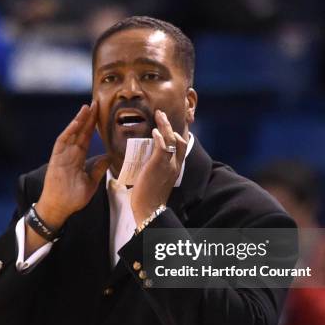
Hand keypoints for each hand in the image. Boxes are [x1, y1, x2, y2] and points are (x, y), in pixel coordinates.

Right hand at [36, 101, 109, 229]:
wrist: (60, 208)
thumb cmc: (73, 198)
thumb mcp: (92, 182)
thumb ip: (98, 169)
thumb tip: (108, 157)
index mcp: (77, 158)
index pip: (86, 138)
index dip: (92, 126)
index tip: (99, 113)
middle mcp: (69, 154)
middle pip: (80, 132)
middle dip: (87, 118)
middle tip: (95, 103)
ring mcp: (62, 155)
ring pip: (71, 133)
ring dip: (79, 120)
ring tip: (87, 107)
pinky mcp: (56, 159)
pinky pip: (62, 141)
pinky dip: (69, 131)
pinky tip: (77, 122)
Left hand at [130, 110, 187, 224]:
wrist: (150, 209)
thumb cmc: (149, 198)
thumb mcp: (155, 181)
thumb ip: (153, 170)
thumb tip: (143, 164)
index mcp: (175, 169)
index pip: (182, 148)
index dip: (177, 135)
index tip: (169, 128)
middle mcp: (175, 165)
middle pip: (180, 140)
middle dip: (171, 126)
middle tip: (162, 115)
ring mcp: (168, 164)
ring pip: (172, 139)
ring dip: (165, 125)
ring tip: (158, 115)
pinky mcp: (159, 164)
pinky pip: (163, 146)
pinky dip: (159, 136)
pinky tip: (154, 131)